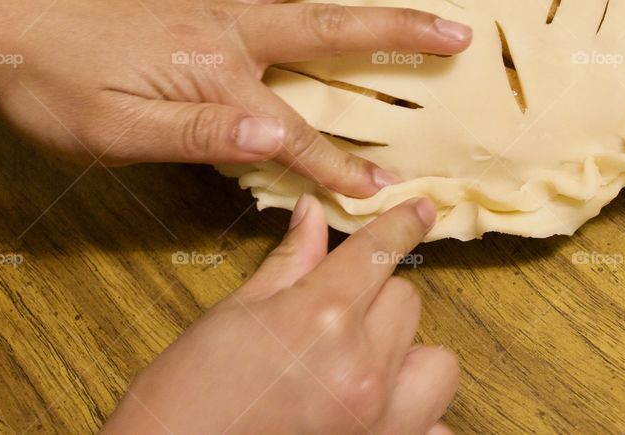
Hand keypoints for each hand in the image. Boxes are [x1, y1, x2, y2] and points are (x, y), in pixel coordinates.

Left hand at [0, 0, 471, 196]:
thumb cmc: (54, 88)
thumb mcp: (117, 134)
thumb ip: (201, 138)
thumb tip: (278, 141)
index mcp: (216, 77)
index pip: (294, 135)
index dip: (339, 168)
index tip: (385, 193)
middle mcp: (228, 24)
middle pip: (330, 27)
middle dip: (397, 35)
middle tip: (456, 33)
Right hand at [103, 196, 458, 433]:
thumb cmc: (190, 390)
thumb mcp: (237, 311)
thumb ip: (292, 261)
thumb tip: (313, 213)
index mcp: (323, 316)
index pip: (380, 251)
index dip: (403, 223)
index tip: (421, 210)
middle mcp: (363, 367)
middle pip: (407, 300)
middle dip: (377, 295)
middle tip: (337, 309)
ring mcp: (379, 418)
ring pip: (435, 359)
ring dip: (407, 350)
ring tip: (364, 359)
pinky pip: (435, 422)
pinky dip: (417, 410)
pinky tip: (377, 406)